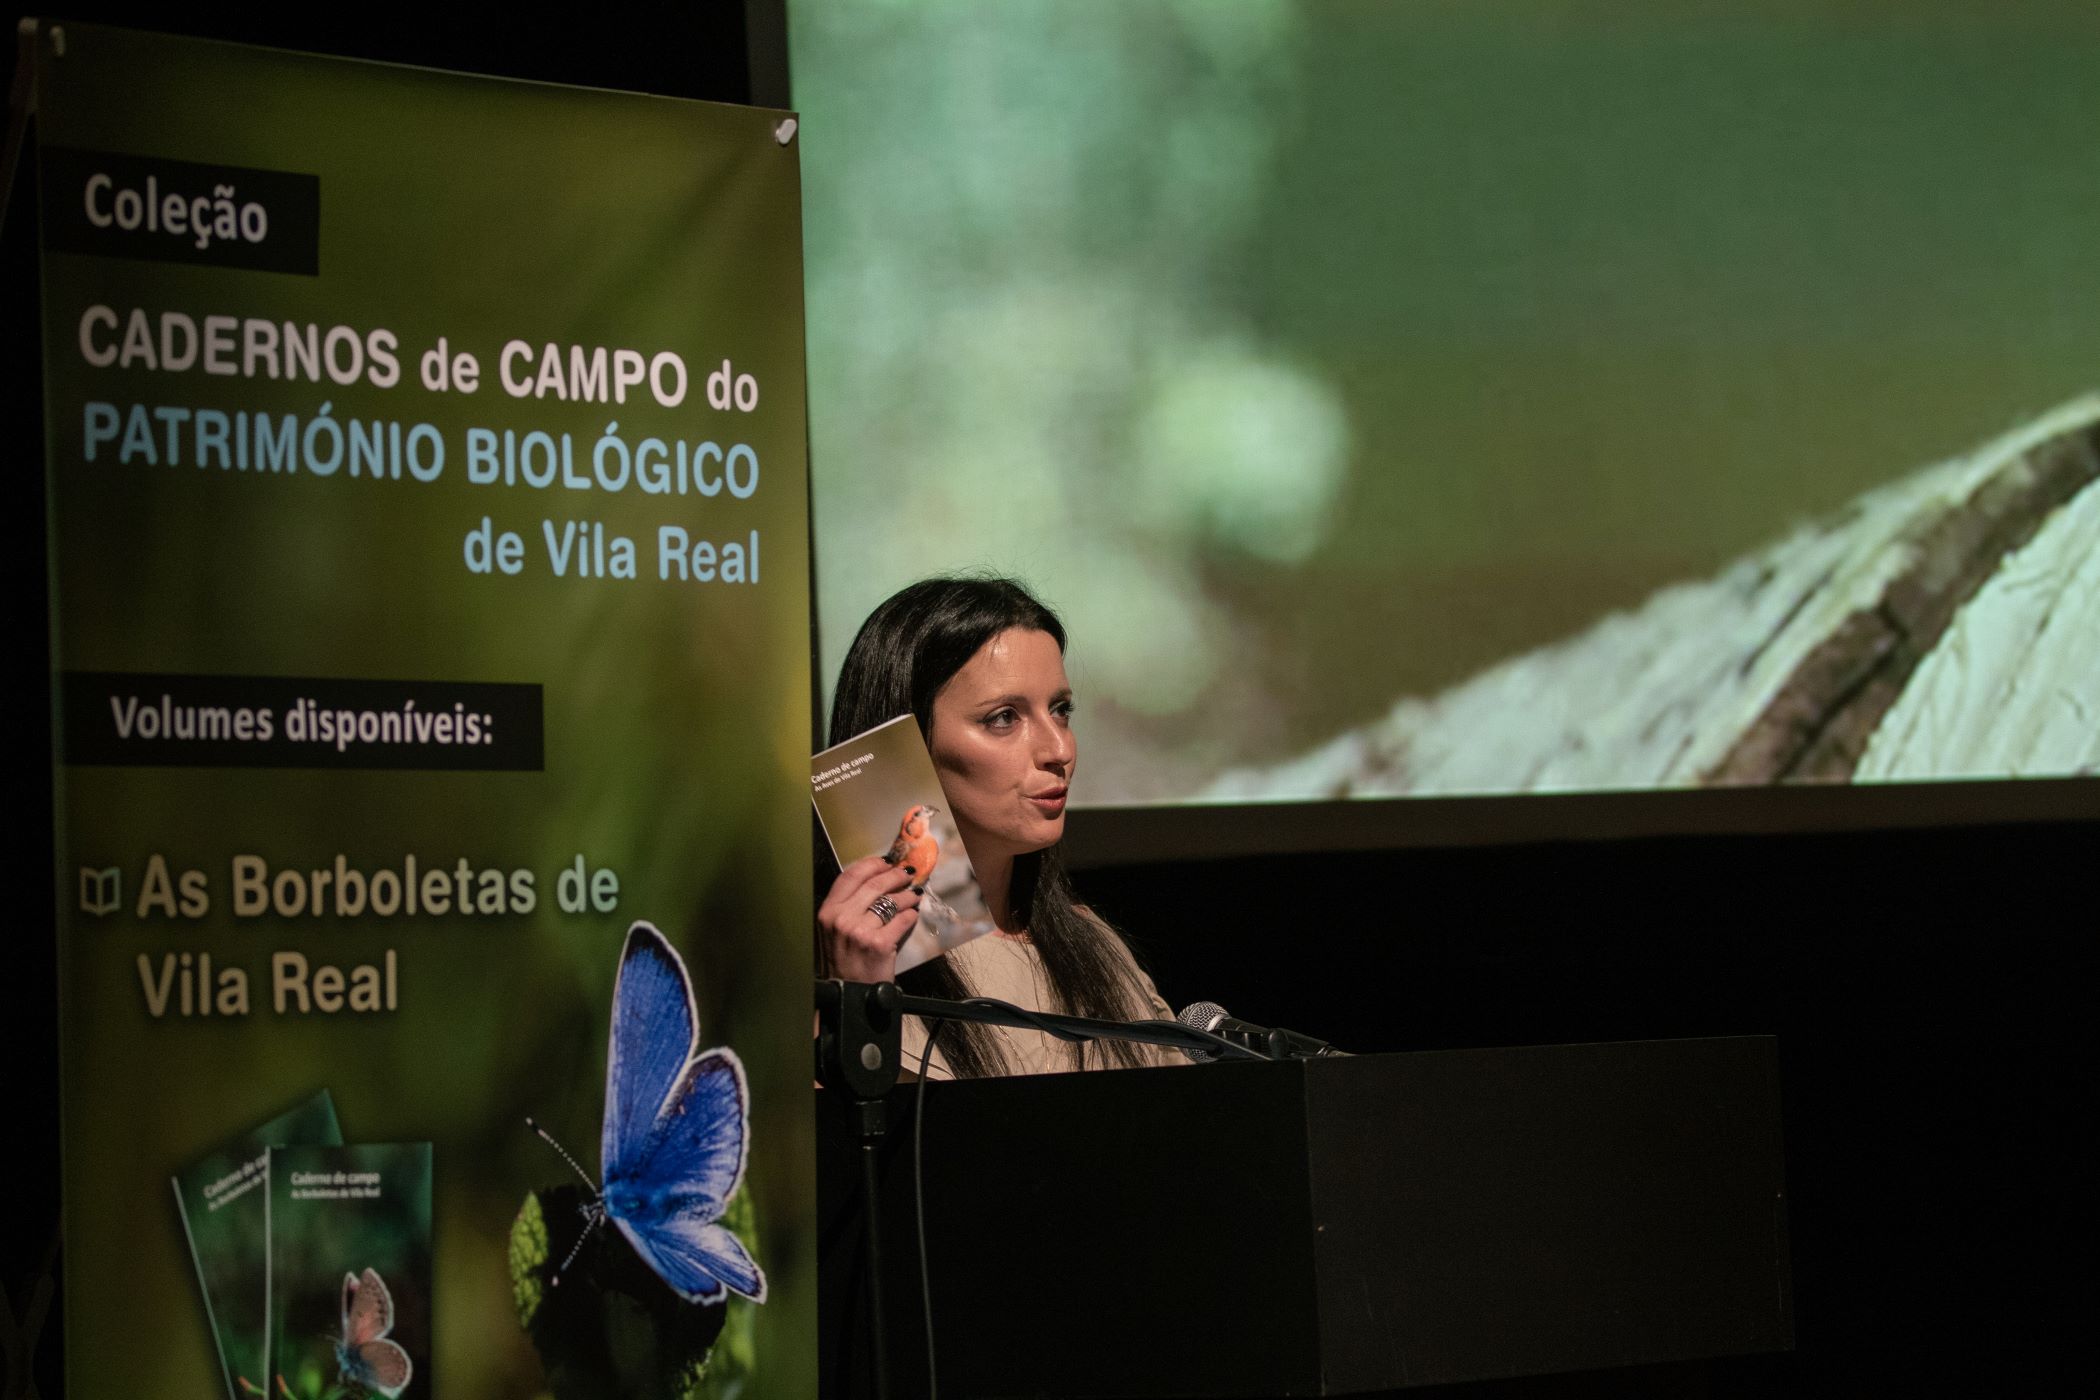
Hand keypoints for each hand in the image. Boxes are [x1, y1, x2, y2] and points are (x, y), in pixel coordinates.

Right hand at [818, 855, 920, 982]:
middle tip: (907, 874)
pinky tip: (913, 914)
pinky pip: (902, 920)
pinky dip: (911, 915)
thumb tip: (876, 879)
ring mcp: (859, 931)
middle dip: (895, 875)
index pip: (850, 875)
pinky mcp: (879, 944)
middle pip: (874, 884)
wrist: (849, 992)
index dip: (871, 864)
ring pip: (891, 901)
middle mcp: (841, 919)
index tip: (886, 861)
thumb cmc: (844, 960)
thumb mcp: (833, 929)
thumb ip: (848, 905)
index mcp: (828, 912)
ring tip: (914, 895)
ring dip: (907, 894)